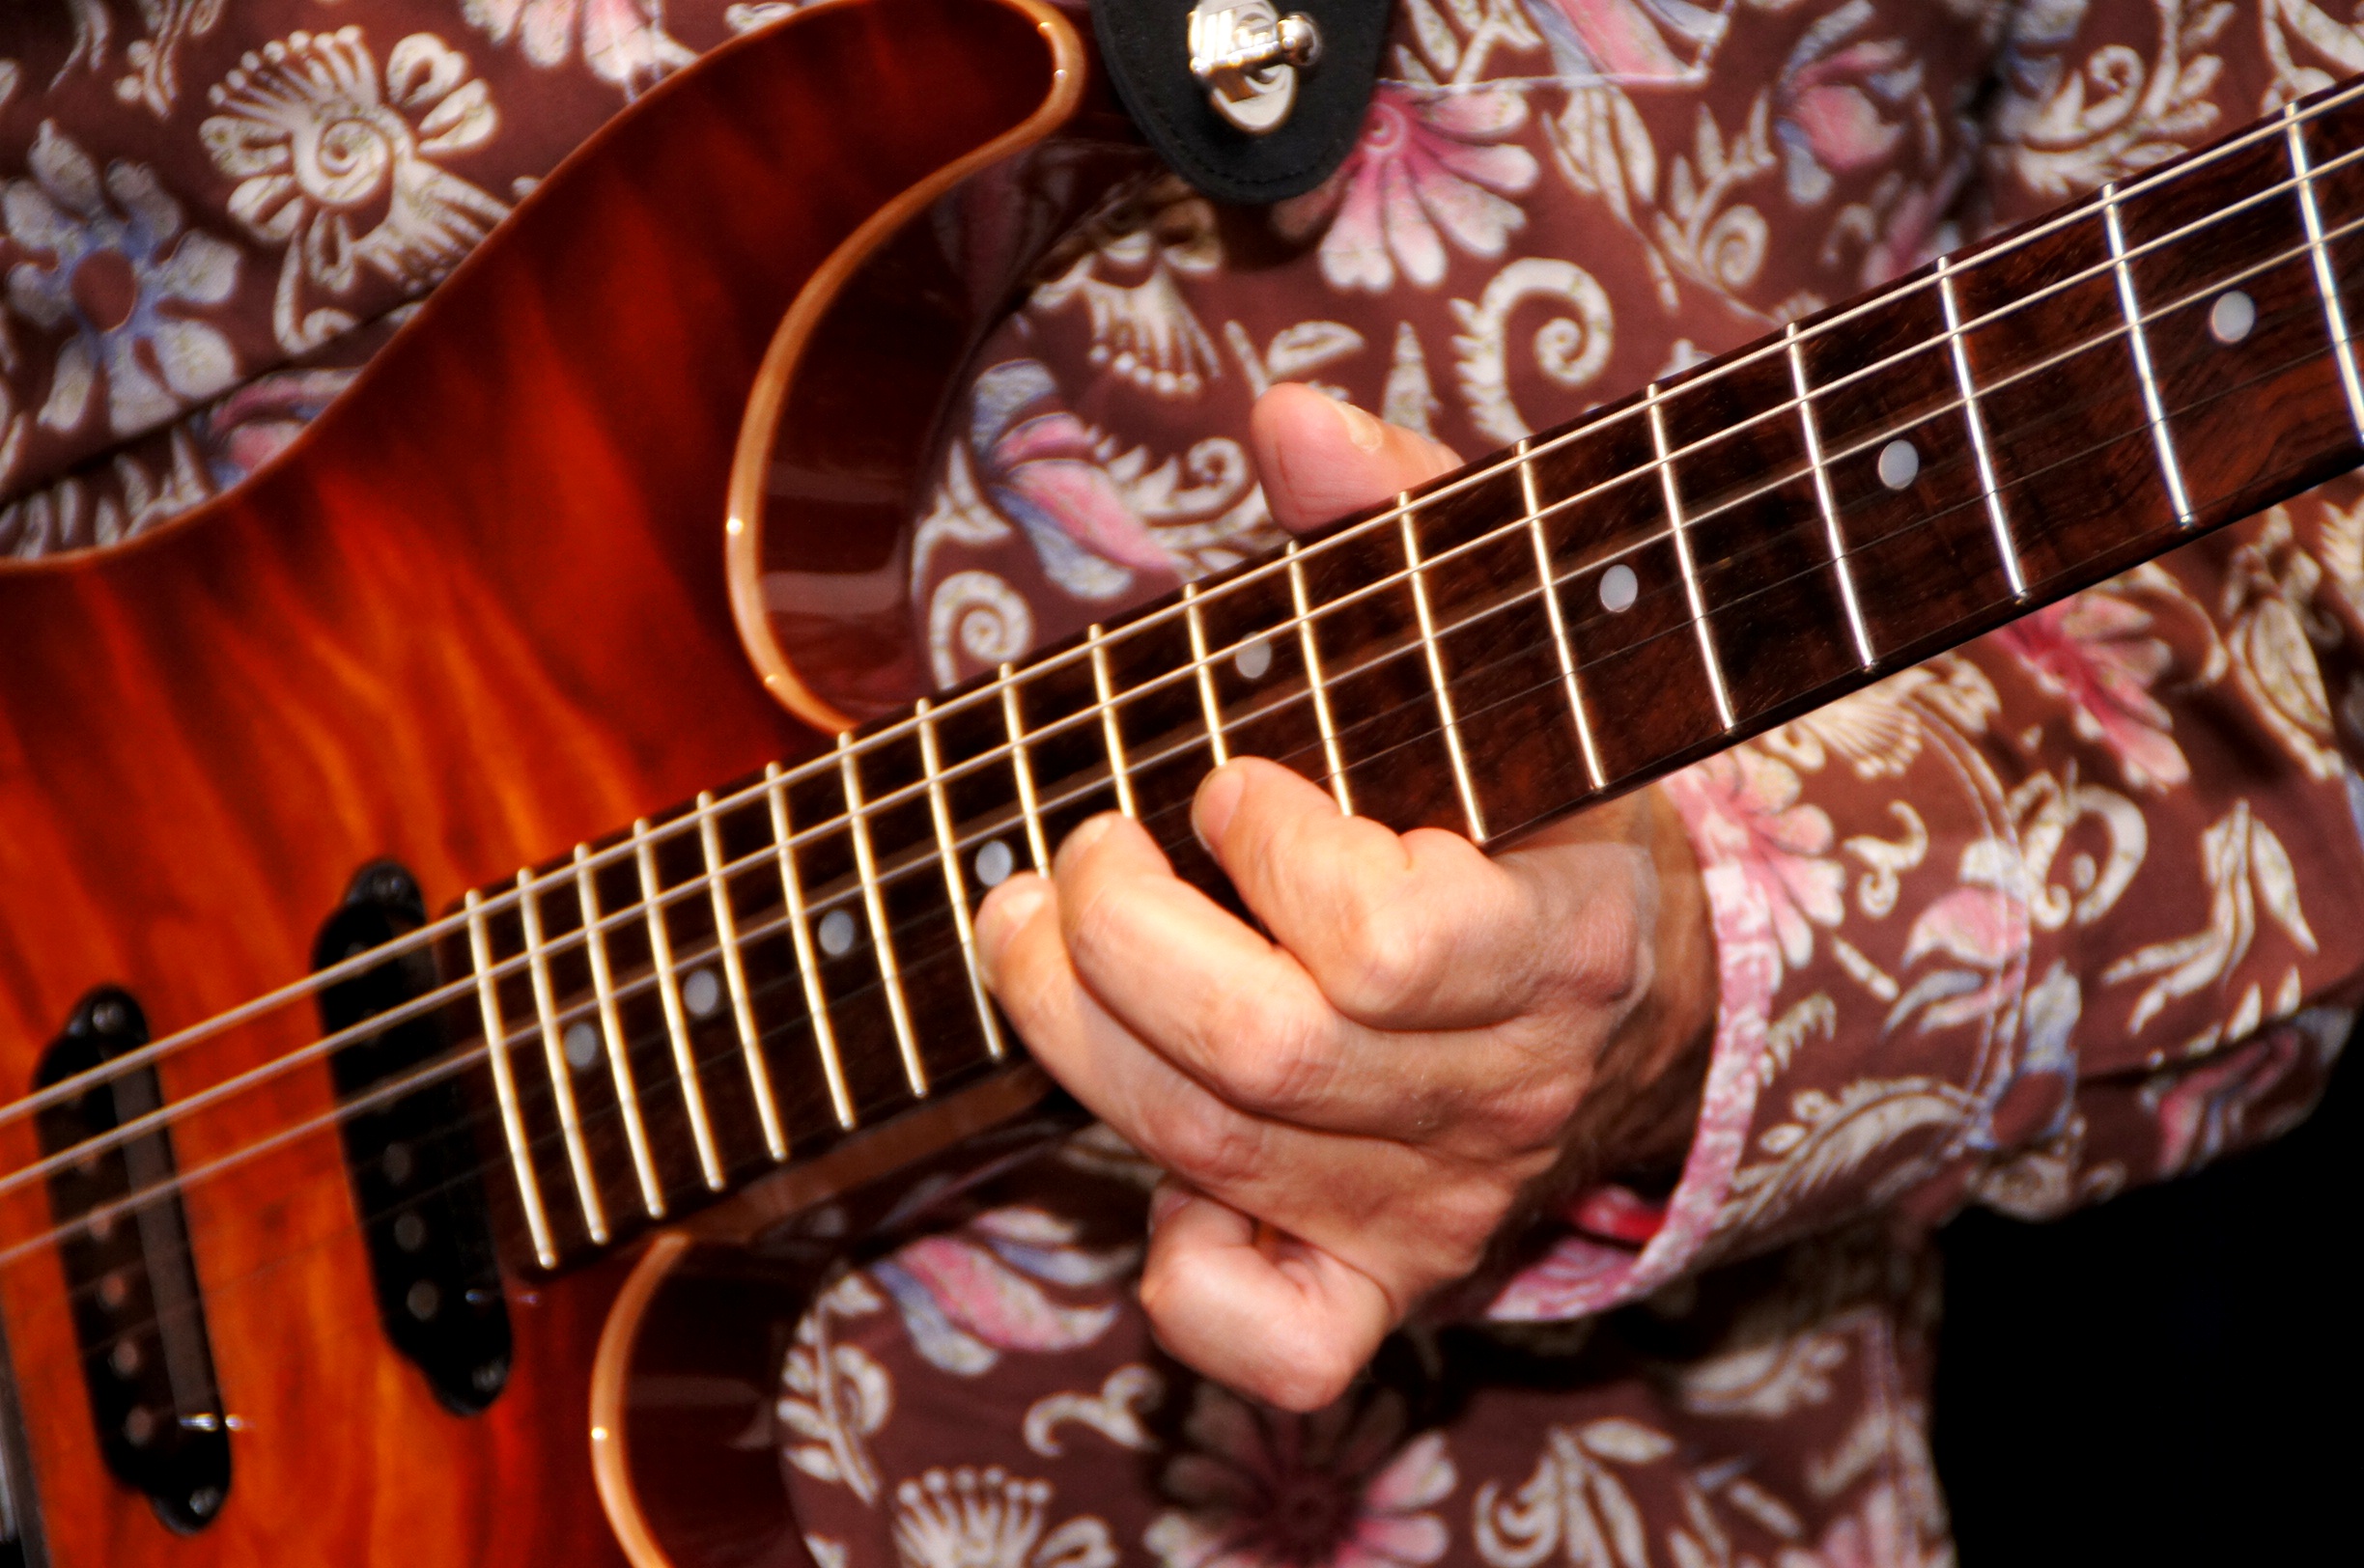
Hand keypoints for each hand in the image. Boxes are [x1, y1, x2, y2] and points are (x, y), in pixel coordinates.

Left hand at [974, 386, 1716, 1409]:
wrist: (1646, 1006)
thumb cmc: (1544, 811)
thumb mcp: (1513, 655)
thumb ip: (1410, 525)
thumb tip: (1286, 415)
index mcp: (1568, 941)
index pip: (1394, 942)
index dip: (1275, 854)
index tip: (1231, 784)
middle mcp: (1505, 1100)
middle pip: (1261, 1058)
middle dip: (1110, 937)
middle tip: (1068, 854)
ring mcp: (1440, 1214)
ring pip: (1212, 1160)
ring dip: (1070, 1035)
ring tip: (1032, 929)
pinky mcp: (1383, 1294)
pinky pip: (1262, 1340)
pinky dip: (1172, 1270)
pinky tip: (1151, 1163)